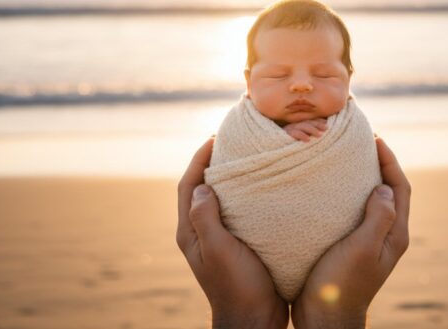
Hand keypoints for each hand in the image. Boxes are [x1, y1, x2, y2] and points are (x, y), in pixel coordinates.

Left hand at [176, 138, 288, 328]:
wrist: (254, 320)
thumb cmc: (237, 286)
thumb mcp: (219, 249)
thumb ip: (205, 217)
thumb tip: (201, 185)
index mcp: (190, 232)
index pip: (187, 185)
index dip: (198, 159)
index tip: (215, 137)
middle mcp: (199, 233)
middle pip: (199, 188)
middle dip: (211, 162)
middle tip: (231, 141)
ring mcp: (217, 240)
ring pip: (217, 198)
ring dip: (227, 177)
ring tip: (246, 157)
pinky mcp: (236, 245)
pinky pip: (234, 211)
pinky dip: (242, 194)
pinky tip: (260, 188)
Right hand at [284, 118, 327, 141]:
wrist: (274, 144)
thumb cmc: (289, 142)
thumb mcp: (300, 136)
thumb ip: (308, 133)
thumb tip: (321, 132)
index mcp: (299, 124)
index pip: (310, 120)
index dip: (319, 121)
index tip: (327, 123)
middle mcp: (295, 124)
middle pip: (308, 122)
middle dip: (318, 125)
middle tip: (326, 128)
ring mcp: (290, 128)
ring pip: (303, 126)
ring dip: (312, 130)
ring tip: (320, 135)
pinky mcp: (285, 134)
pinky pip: (294, 133)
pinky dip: (301, 136)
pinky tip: (308, 140)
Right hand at [291, 137, 410, 328]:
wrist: (325, 318)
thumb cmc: (342, 285)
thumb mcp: (362, 248)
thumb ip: (379, 217)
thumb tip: (385, 187)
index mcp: (396, 235)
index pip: (401, 188)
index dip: (391, 161)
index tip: (376, 140)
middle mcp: (387, 236)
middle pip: (391, 191)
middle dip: (380, 164)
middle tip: (361, 142)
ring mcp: (370, 241)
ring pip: (373, 200)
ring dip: (364, 177)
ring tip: (346, 158)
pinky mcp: (352, 245)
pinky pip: (356, 211)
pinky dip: (349, 194)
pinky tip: (331, 188)